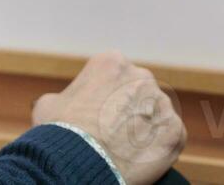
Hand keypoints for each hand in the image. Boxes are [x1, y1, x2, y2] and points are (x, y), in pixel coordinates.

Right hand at [31, 51, 184, 184]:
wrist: (79, 160)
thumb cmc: (60, 131)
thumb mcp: (49, 104)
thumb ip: (64, 96)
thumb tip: (62, 104)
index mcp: (112, 62)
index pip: (116, 78)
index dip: (106, 98)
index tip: (99, 115)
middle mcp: (141, 76)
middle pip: (140, 93)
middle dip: (130, 110)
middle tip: (114, 133)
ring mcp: (161, 103)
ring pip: (156, 115)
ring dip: (146, 128)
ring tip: (127, 148)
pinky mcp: (174, 130)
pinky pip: (169, 137)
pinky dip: (159, 147)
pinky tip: (141, 156)